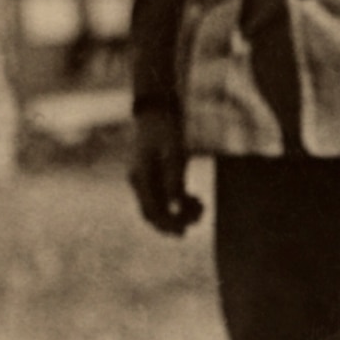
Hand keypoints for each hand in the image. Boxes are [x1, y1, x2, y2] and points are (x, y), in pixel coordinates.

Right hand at [128, 113, 201, 234]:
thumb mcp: (175, 152)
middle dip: (173, 224)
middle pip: (152, 214)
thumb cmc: (167, 128)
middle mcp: (139, 181)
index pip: (151, 211)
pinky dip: (180, 204)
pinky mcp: (154, 177)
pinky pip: (164, 199)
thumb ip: (175, 180)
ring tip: (201, 207)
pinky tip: (196, 199)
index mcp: (140, 177)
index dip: (168, 224)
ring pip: (159, 208)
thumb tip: (177, 207)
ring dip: (179, 214)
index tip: (186, 229)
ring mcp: (144, 180)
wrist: (159, 110)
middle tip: (196, 222)